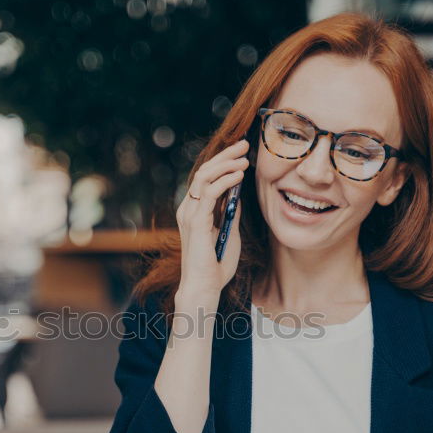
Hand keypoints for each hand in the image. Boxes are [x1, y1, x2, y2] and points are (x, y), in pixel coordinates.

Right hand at [176, 139, 248, 301]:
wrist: (205, 287)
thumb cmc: (217, 266)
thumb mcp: (230, 234)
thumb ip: (231, 214)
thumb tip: (238, 194)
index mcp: (194, 211)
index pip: (206, 178)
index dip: (223, 162)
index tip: (242, 152)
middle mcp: (188, 209)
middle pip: (204, 172)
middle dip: (225, 156)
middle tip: (244, 144)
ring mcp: (190, 214)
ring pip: (204, 177)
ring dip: (226, 165)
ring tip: (244, 158)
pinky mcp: (196, 222)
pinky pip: (209, 193)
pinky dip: (225, 181)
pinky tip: (239, 176)